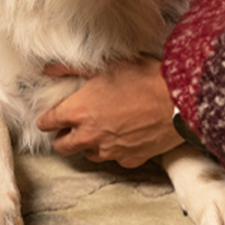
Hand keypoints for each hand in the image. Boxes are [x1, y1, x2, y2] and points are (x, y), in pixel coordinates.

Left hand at [35, 57, 182, 167]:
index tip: (49, 117)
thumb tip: (49, 69)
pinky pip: (115, 158)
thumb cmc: (143, 78)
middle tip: (70, 127)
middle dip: (62, 138)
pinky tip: (124, 136)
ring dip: (88, 145)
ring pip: (88, 154)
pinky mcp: (130, 159)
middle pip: (62, 147)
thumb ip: (71, 68)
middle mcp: (90, 136)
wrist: (179, 101)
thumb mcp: (105, 65)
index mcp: (79, 111)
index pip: (48, 122)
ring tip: (100, 130)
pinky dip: (116, 149)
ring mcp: (110, 151)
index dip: (46, 119)